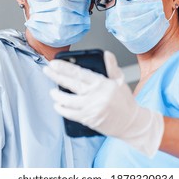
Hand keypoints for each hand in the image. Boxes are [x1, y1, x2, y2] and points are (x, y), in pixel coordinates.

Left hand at [43, 51, 163, 156]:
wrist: (131, 123)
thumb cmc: (125, 102)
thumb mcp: (120, 81)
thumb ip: (111, 67)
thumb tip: (106, 54)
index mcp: (103, 83)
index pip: (80, 73)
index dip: (65, 67)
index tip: (54, 63)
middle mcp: (96, 95)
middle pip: (71, 84)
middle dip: (56, 76)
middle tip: (46, 70)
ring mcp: (91, 108)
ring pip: (68, 101)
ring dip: (57, 95)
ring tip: (52, 91)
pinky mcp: (88, 120)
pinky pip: (70, 114)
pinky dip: (62, 109)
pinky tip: (57, 105)